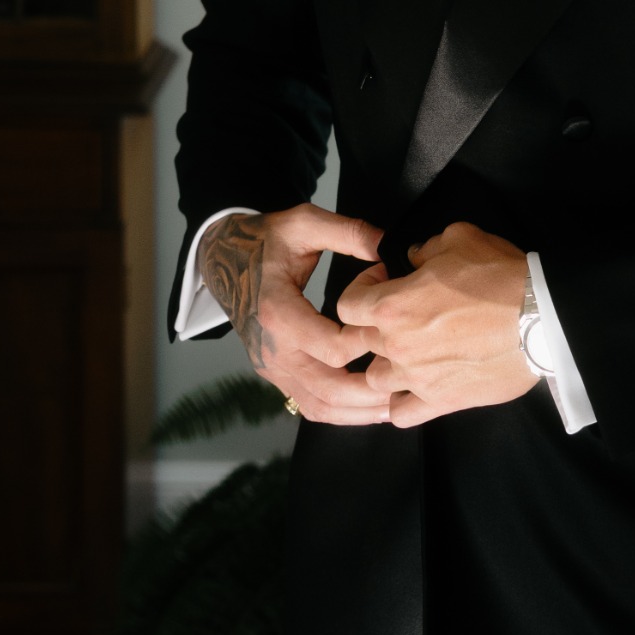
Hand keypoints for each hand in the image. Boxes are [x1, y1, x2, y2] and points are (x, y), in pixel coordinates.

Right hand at [199, 204, 389, 424]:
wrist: (223, 260)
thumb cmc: (264, 240)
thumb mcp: (303, 222)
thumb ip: (347, 232)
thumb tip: (389, 246)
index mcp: (278, 313)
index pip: (333, 349)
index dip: (370, 342)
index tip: (394, 324)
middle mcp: (273, 349)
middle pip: (330, 390)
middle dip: (373, 390)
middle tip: (411, 380)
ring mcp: (273, 368)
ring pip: (320, 407)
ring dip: (361, 411)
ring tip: (398, 402)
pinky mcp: (277, 375)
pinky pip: (311, 405)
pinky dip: (343, 412)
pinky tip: (370, 405)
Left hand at [335, 220, 538, 426]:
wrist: (541, 318)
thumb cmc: (499, 276)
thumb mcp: (459, 238)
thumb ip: (425, 248)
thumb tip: (416, 257)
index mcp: (392, 306)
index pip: (347, 305)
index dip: (362, 289)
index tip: (385, 282)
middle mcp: (397, 346)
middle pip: (360, 342)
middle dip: (376, 325)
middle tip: (405, 314)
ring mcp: (417, 378)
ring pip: (376, 379)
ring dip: (387, 364)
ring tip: (411, 351)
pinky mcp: (442, 402)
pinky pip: (402, 414)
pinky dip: (403, 403)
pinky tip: (416, 388)